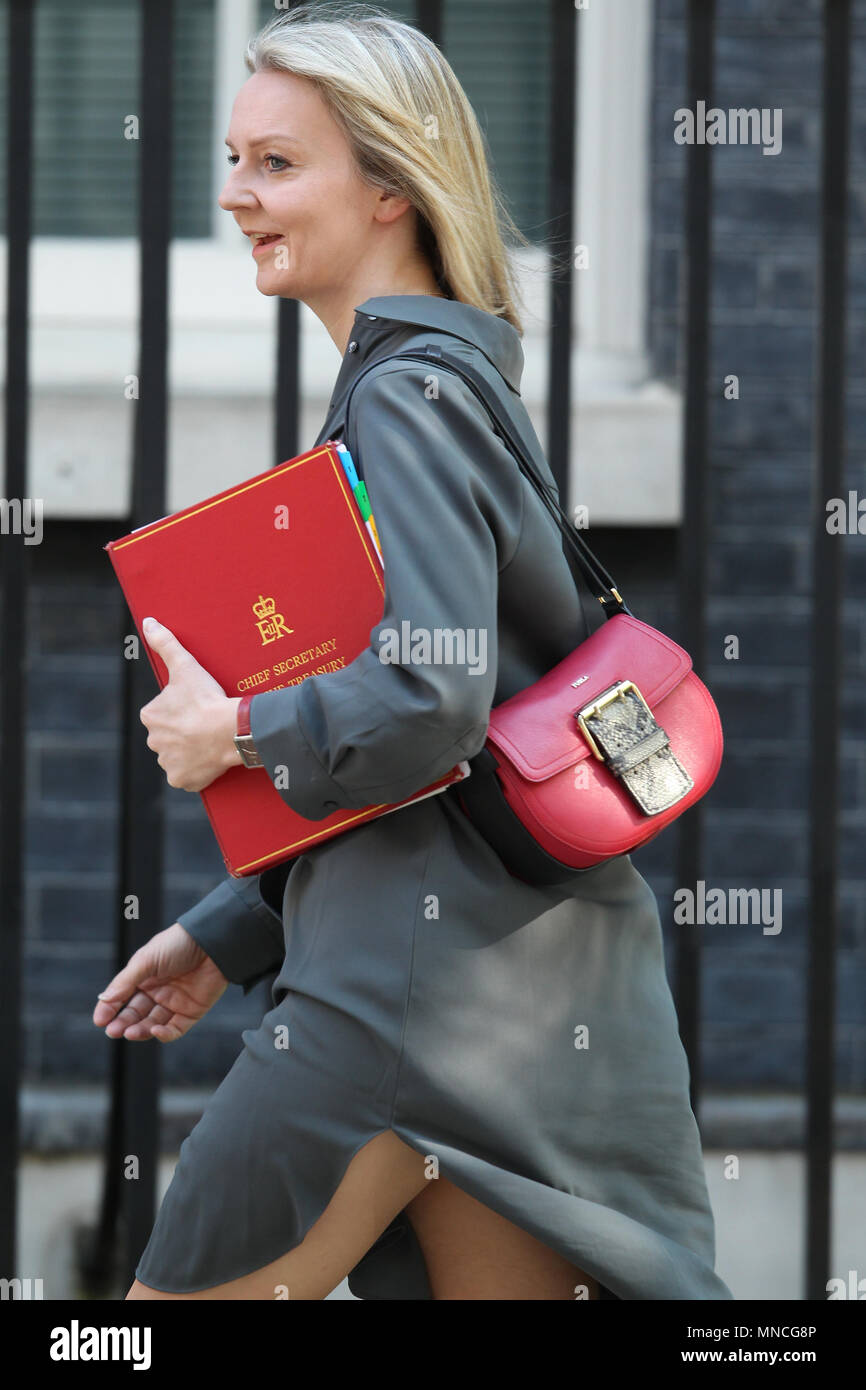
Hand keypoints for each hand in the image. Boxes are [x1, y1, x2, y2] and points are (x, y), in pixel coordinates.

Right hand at [92, 922, 228, 1041]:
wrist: (213, 942)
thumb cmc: (178, 944)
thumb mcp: (146, 960)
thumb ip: (125, 982)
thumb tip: (104, 999)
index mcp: (143, 976)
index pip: (121, 997)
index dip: (109, 1009)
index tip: (100, 1020)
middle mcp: (157, 991)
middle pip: (135, 1014)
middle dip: (123, 1023)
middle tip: (113, 1031)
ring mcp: (174, 1002)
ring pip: (151, 1024)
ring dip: (140, 1030)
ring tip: (130, 1032)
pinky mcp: (191, 1012)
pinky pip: (175, 1029)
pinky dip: (163, 1033)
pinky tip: (154, 1031)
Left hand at [139, 617, 241, 790]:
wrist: (229, 731)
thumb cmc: (206, 698)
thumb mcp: (186, 666)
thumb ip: (165, 643)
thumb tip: (149, 621)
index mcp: (150, 715)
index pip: (162, 713)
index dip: (181, 710)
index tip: (198, 707)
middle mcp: (153, 742)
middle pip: (169, 736)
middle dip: (184, 732)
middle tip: (206, 724)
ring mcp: (167, 763)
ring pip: (177, 756)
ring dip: (190, 751)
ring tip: (210, 742)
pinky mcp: (182, 780)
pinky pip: (187, 777)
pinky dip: (197, 771)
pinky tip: (209, 760)